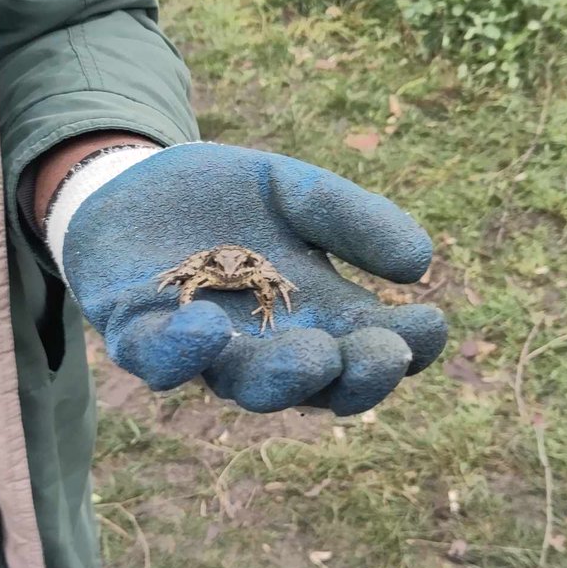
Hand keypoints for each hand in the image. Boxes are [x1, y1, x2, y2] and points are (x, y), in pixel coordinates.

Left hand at [59, 143, 446, 414]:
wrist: (135, 183)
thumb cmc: (227, 198)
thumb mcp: (297, 191)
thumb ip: (351, 220)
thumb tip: (419, 263)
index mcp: (315, 316)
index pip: (368, 347)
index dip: (404, 347)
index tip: (432, 324)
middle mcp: (265, 347)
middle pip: (313, 384)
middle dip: (351, 375)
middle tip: (381, 355)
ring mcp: (203, 349)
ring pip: (244, 383)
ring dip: (281, 376)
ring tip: (315, 354)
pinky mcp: (138, 336)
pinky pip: (159, 358)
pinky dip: (183, 351)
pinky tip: (210, 327)